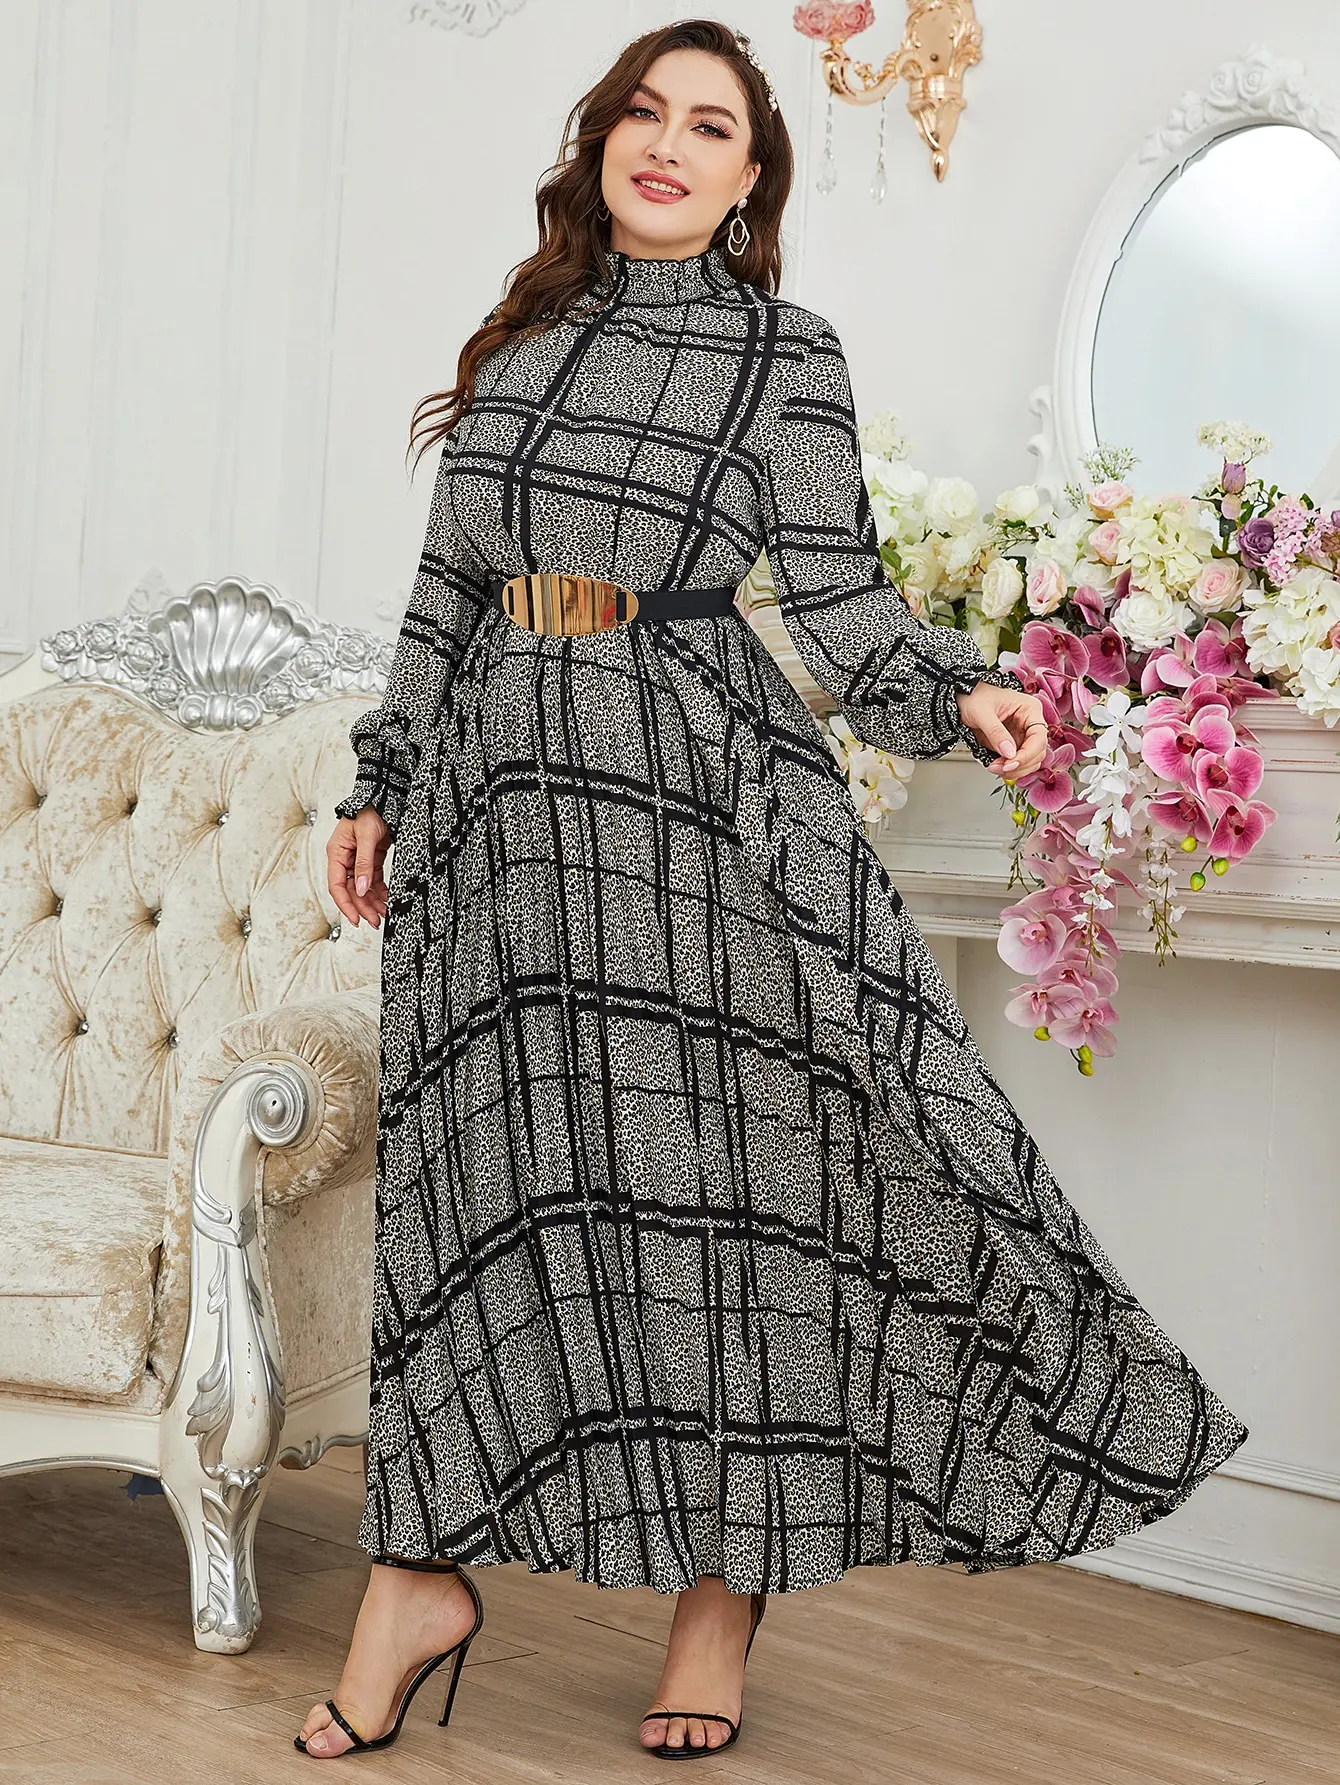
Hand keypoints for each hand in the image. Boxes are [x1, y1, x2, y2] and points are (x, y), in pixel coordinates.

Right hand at [327, 809, 390, 927]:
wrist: (385, 796)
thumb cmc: (370, 809)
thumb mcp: (367, 836)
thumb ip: (364, 863)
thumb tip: (360, 888)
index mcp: (337, 853)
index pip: (337, 886)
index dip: (346, 905)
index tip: (356, 919)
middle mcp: (345, 858)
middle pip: (351, 890)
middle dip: (363, 907)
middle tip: (376, 921)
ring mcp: (358, 859)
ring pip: (362, 887)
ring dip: (372, 902)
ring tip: (384, 914)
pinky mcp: (371, 858)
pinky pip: (373, 880)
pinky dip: (379, 891)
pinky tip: (386, 900)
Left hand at [955, 683, 1047, 778]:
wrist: (963, 699)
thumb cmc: (973, 697)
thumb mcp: (981, 712)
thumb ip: (995, 732)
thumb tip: (1009, 752)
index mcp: (1029, 709)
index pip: (1038, 736)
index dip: (1027, 754)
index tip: (1010, 763)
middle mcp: (1029, 723)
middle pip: (1037, 752)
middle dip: (1019, 764)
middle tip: (999, 767)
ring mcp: (1022, 735)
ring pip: (1030, 761)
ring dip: (1014, 769)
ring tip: (995, 767)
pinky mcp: (1013, 744)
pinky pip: (1017, 762)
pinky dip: (1008, 769)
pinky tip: (996, 766)